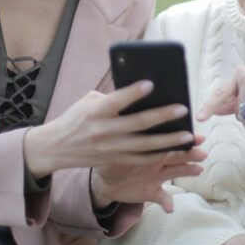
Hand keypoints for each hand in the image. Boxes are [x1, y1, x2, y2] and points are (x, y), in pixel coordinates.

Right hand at [24, 81, 201, 177]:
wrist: (56, 148)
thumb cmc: (75, 118)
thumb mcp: (88, 102)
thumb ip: (112, 97)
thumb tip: (139, 94)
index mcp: (95, 112)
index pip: (116, 101)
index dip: (133, 93)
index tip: (151, 84)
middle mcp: (104, 131)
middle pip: (137, 124)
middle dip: (162, 117)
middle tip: (183, 109)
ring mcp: (111, 148)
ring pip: (145, 146)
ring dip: (169, 141)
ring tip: (188, 135)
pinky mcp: (115, 160)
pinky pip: (141, 159)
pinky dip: (159, 155)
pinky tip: (175, 150)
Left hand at [91, 134, 206, 212]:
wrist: (105, 179)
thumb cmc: (111, 157)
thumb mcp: (113, 147)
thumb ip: (120, 140)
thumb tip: (121, 126)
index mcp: (150, 147)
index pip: (168, 140)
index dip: (182, 138)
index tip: (196, 136)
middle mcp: (158, 160)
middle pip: (177, 155)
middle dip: (191, 153)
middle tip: (202, 153)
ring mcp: (157, 176)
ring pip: (175, 172)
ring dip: (188, 171)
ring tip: (198, 169)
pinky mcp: (152, 192)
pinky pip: (162, 198)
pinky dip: (167, 203)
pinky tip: (170, 208)